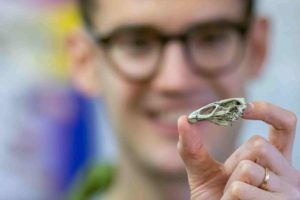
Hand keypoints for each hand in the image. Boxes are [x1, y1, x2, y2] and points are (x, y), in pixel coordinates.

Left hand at [177, 101, 299, 199]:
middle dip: (236, 163)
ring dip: (231, 185)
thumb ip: (193, 148)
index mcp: (272, 159)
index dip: (267, 111)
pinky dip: (230, 198)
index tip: (242, 108)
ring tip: (235, 199)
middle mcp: (287, 172)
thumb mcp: (202, 172)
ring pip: (249, 169)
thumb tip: (183, 119)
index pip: (285, 124)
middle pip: (259, 144)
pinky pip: (242, 189)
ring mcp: (290, 191)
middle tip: (234, 184)